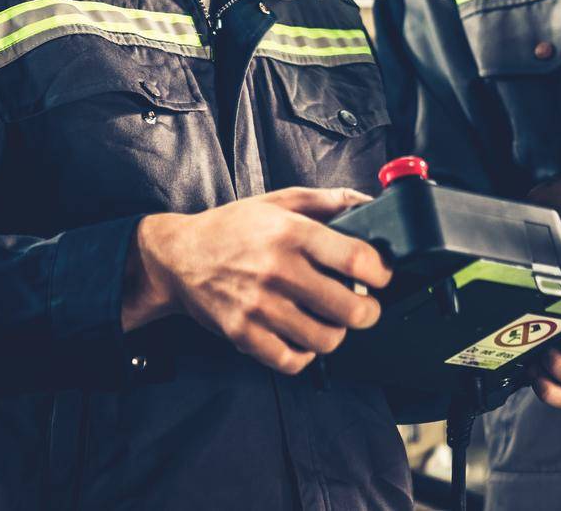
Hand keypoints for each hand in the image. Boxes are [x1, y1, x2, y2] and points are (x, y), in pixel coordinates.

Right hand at [122, 187, 391, 374]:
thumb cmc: (233, 228)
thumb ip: (328, 201)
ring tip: (333, 320)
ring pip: (325, 339)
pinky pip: (292, 360)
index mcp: (291, 233)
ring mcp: (259, 307)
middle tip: (366, 306)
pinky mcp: (243, 334)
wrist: (178, 257)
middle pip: (348, 308)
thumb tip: (370, 203)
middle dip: (369, 311)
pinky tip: (304, 337)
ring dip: (338, 333)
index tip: (382, 276)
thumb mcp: (280, 200)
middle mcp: (278, 271)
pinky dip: (306, 354)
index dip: (381, 272)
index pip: (356, 259)